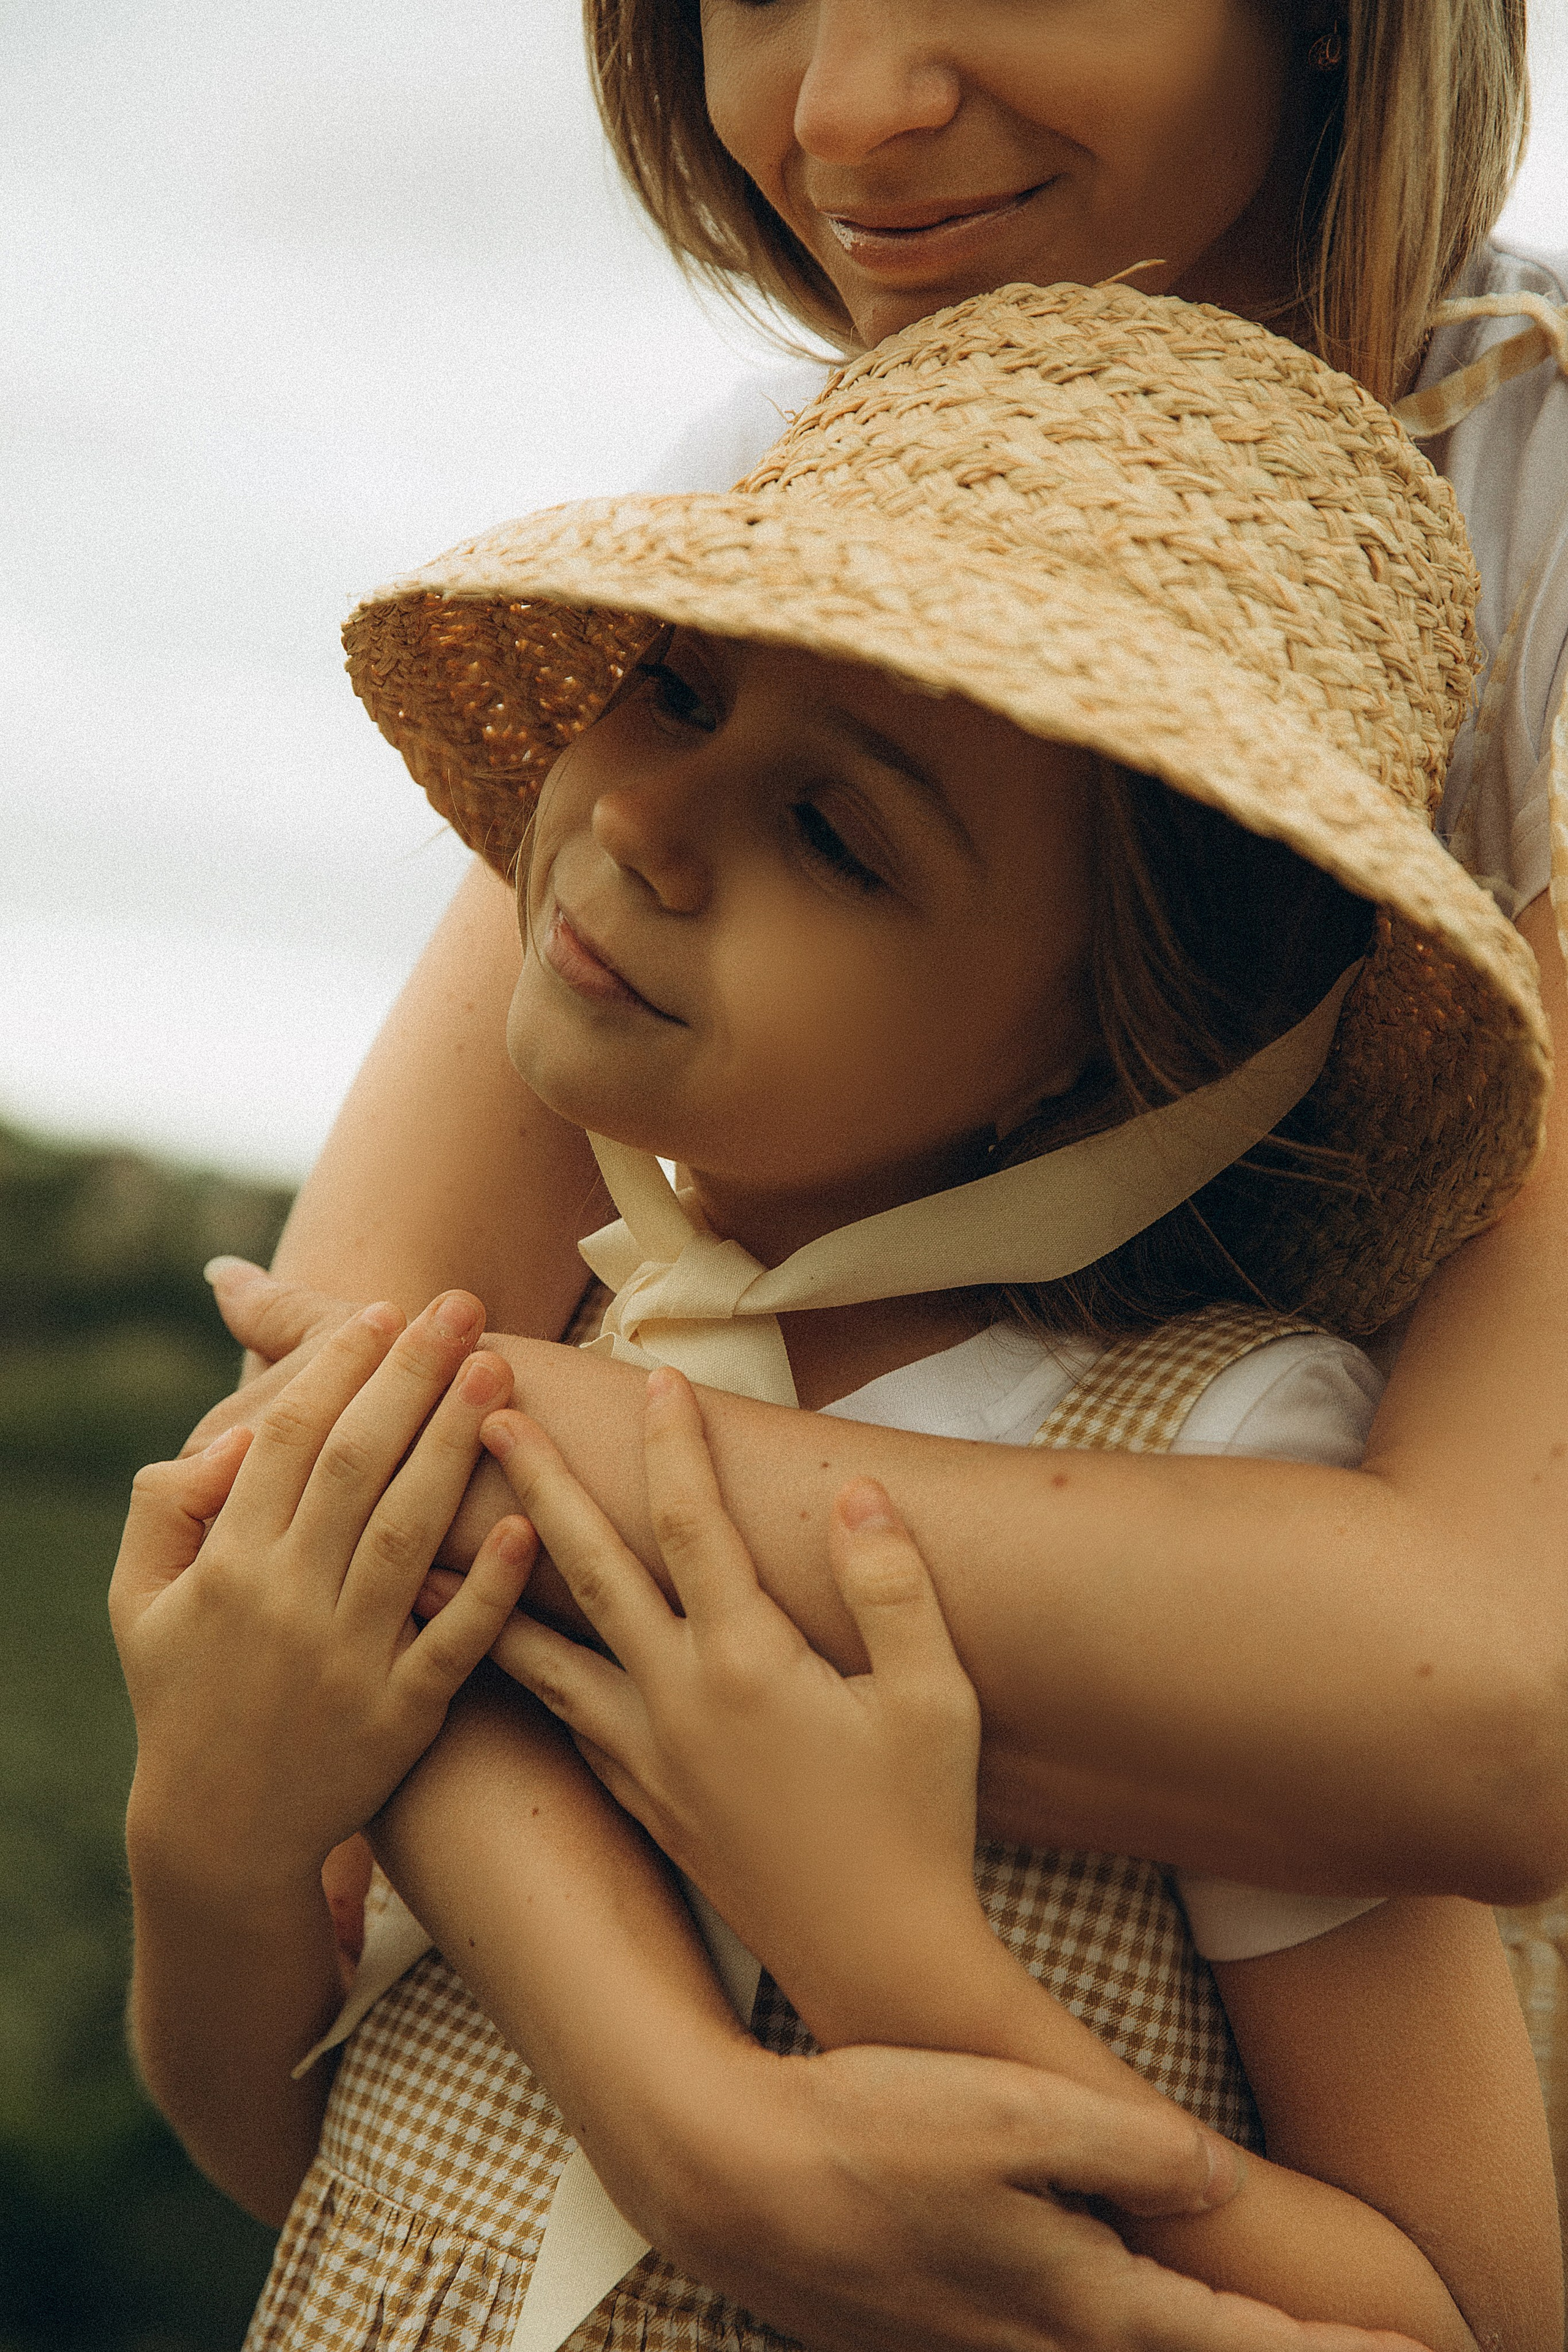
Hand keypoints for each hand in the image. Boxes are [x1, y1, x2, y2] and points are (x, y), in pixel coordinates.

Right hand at [112, 1293, 537, 1898]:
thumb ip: (165, 1507)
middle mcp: (287, 1604)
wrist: (219, 1836)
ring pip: (410, 1534)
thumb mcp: (140, 1601)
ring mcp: (347, 1660)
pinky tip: (531, 1522)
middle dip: (412, 1377)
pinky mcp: (400, 1717)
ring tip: (501, 1374)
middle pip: (357, 1465)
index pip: (286, 1439)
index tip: (384, 1307)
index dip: (336, 1367)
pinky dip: (492, 1585)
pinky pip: (454, 1641)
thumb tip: (226, 1438)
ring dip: (458, 1448)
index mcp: (227, 1566)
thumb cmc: (183, 1694)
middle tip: (464, 1309)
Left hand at [431, 1365, 996, 2035]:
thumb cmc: (919, 1825)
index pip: (694, 1525)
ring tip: (425, 1543)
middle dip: (537, 1483)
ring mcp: (646, 1755)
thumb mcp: (937, 1700)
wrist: (875, 1963)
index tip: (656, 1376)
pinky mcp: (637, 1797)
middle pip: (588, 1569)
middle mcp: (676, 1701)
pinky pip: (556, 1717)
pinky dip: (513, 1671)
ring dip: (485, 1586)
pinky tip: (491, 1652)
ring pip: (541, 1652)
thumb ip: (893, 1588)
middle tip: (485, 1414)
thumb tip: (854, 1494)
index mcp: (748, 1663)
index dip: (675, 1444)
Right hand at [639, 2038, 1417, 2351]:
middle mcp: (1034, 2343)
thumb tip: (1224, 2181)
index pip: (1230, 2341)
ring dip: (1177, 2338)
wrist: (728, 2178)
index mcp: (1077, 2301)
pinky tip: (1095, 2298)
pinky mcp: (924, 2332)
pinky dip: (1099, 2331)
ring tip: (1222, 2319)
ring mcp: (973, 2347)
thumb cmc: (873, 2131)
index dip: (1322, 2349)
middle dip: (1261, 2351)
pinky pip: (1037, 2341)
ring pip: (1103, 2351)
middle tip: (1354, 2344)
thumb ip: (1132, 2146)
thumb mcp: (1018, 2111)